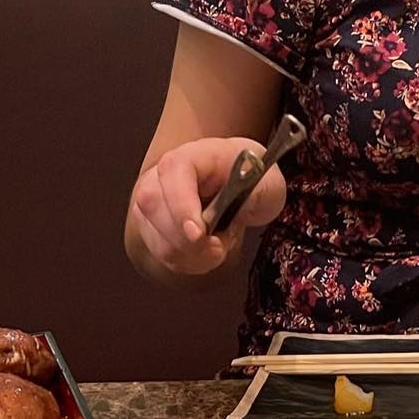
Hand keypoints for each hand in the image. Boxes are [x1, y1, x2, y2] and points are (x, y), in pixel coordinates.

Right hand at [128, 136, 288, 277]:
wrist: (236, 182)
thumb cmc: (248, 179)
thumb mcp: (268, 183)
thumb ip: (258, 193)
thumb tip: (245, 204)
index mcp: (192, 155)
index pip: (174, 171)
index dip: (181, 204)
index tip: (199, 233)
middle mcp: (161, 175)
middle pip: (155, 209)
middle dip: (190, 242)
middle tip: (220, 245)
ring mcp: (151, 203)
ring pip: (159, 240)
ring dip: (195, 255)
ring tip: (220, 241)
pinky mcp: (151, 228)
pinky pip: (164, 255)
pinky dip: (191, 262)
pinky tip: (207, 250)